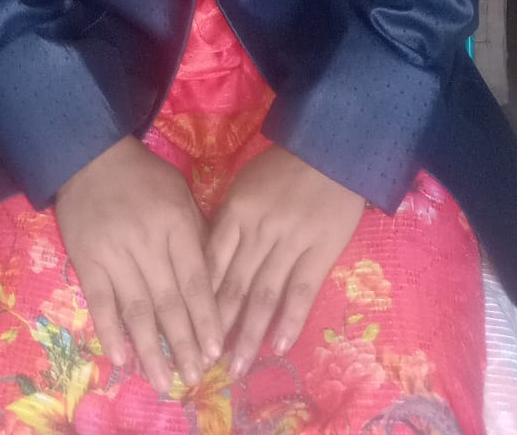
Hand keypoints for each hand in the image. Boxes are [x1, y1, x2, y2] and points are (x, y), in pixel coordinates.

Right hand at [55, 136, 221, 392]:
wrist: (91, 156)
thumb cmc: (144, 177)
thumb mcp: (180, 193)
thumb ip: (197, 234)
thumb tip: (217, 280)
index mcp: (176, 223)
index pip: (195, 279)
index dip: (206, 318)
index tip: (215, 351)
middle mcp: (147, 241)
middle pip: (168, 301)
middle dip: (183, 343)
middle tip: (194, 378)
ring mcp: (114, 253)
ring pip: (136, 309)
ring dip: (151, 349)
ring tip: (164, 381)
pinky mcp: (87, 261)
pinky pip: (100, 303)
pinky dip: (110, 333)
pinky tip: (123, 360)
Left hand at [206, 145, 364, 376]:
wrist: (332, 148)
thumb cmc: (282, 168)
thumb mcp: (244, 185)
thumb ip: (227, 222)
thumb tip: (205, 264)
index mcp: (235, 211)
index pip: (210, 263)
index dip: (197, 301)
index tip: (185, 332)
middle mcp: (259, 230)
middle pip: (233, 286)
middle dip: (216, 328)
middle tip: (203, 364)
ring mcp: (291, 242)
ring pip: (264, 295)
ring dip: (249, 335)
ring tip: (236, 368)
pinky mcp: (321, 251)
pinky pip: (302, 291)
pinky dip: (289, 320)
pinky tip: (279, 347)